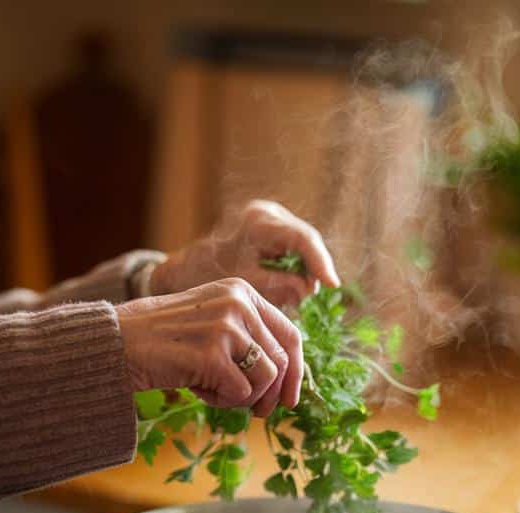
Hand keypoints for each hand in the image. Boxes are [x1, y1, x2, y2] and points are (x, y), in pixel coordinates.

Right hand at [117, 278, 301, 416]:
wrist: (120, 341)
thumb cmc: (166, 339)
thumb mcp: (213, 322)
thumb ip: (249, 338)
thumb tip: (286, 380)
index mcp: (243, 292)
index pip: (291, 335)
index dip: (297, 372)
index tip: (291, 399)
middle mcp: (239, 303)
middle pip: (281, 362)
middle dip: (270, 395)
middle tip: (255, 412)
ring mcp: (226, 327)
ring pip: (265, 380)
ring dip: (242, 397)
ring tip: (213, 390)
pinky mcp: (212, 355)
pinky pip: (240, 393)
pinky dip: (221, 401)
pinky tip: (198, 389)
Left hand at [151, 200, 339, 306]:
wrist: (187, 266)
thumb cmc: (211, 275)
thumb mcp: (249, 284)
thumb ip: (282, 286)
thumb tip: (310, 287)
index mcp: (258, 222)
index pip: (302, 239)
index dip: (321, 263)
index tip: (332, 285)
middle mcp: (266, 212)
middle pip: (306, 239)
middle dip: (313, 268)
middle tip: (311, 294)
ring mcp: (269, 215)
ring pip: (302, 243)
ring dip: (304, 268)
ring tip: (295, 292)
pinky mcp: (270, 224)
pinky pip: (293, 245)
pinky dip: (295, 265)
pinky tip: (289, 283)